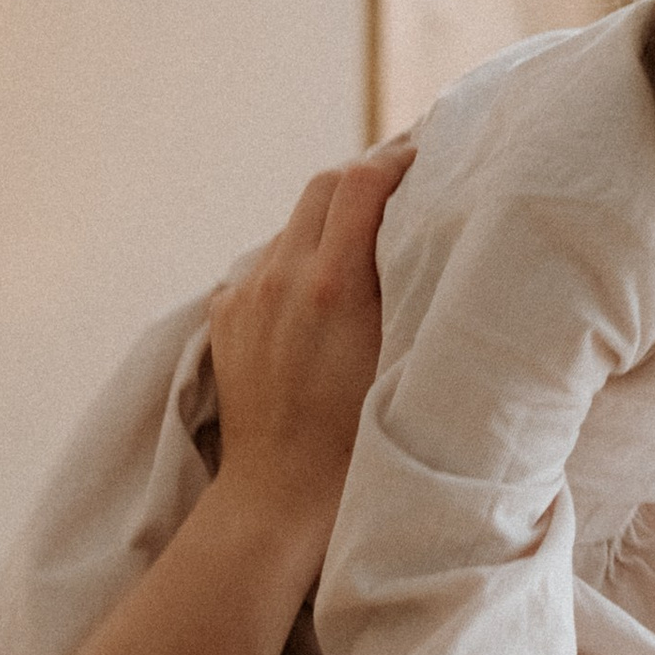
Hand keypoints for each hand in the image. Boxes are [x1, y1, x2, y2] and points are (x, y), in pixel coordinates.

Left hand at [205, 143, 412, 541]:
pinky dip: (298, 260)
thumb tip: (429, 233)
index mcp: (331, 285)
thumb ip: (407, 289)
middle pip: (323, 186)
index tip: (428, 156)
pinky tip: (323, 293)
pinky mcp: (225, 317)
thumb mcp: (402, 358)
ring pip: (293, 225)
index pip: (362, 182)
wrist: (280, 498)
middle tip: (404, 185)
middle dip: (365, 177)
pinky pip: (266, 265)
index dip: (398, 158)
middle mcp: (281, 278)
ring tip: (367, 241)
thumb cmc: (359, 441)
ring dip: (330, 219)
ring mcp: (246, 295)